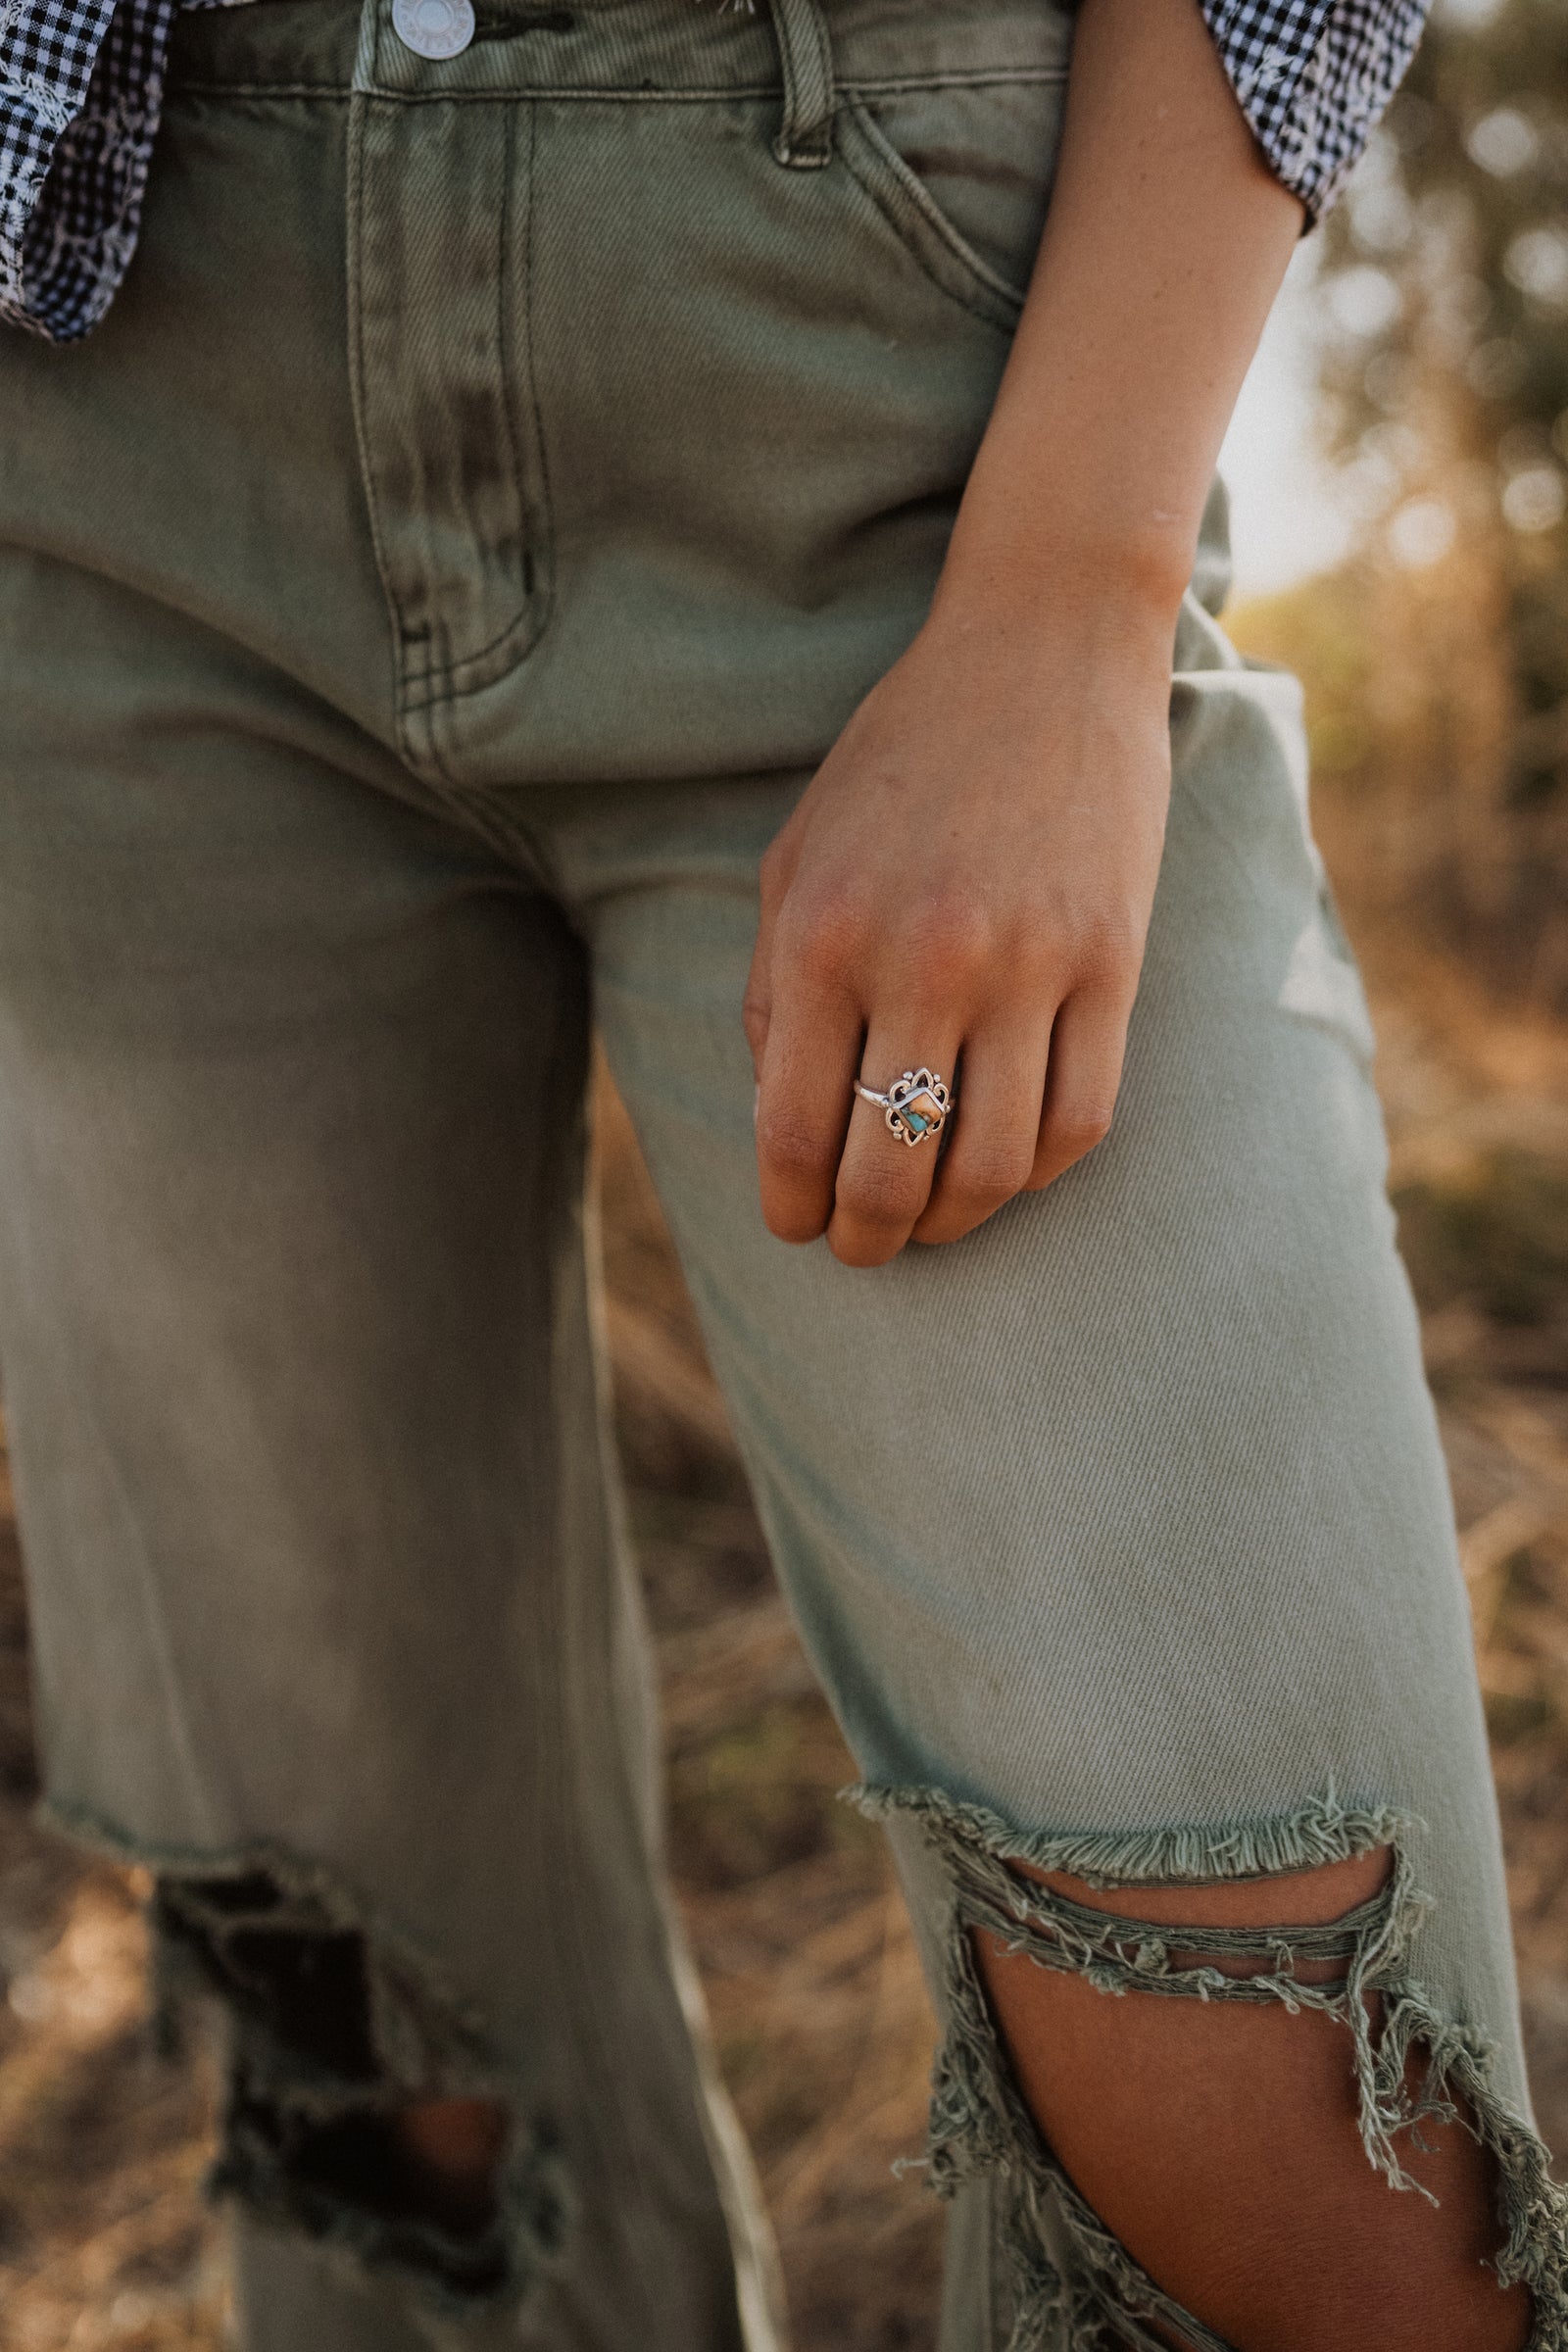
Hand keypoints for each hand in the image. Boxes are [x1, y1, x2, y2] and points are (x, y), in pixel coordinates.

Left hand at [744, 581, 1174, 1266]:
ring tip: (933, 1219)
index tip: (797, 1225)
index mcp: (822, 936)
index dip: (792, 1208)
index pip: (794, 1131)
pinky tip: (1006, 1164)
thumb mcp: (795, 856)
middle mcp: (922, 962)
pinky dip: (1038, 1171)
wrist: (1041, 649)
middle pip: (890, 1171)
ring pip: (992, 1166)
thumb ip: (770, 989)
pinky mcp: (1113, 963)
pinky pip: (1081, 1120)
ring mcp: (1028, 965)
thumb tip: (781, 1121)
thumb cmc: (901, 758)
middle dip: (866, 1238)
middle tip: (863, 1247)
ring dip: (954, 1220)